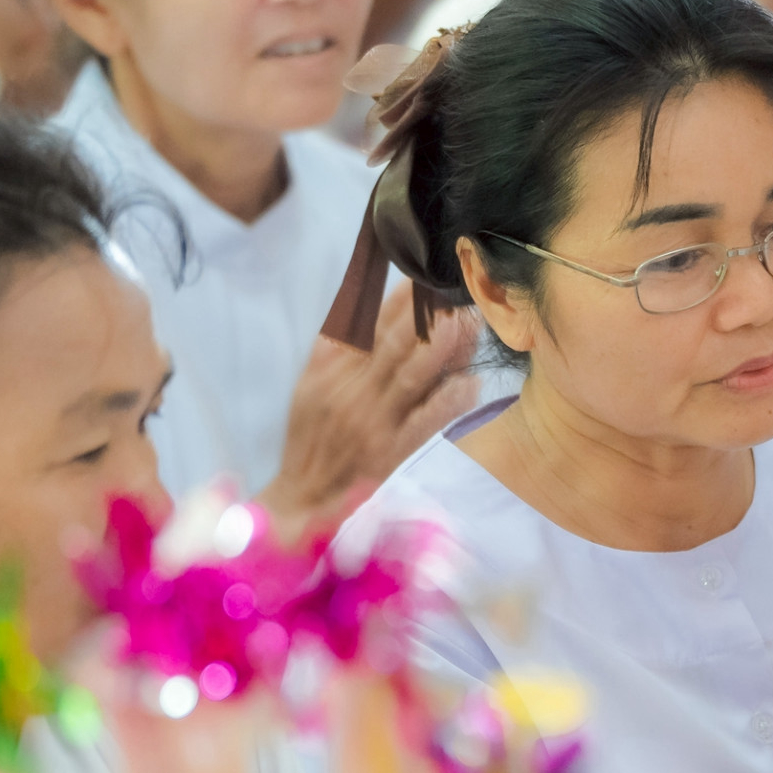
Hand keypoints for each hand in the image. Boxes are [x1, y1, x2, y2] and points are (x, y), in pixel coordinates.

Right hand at [262, 287, 477, 534]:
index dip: (401, 298)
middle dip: (430, 314)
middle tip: (461, 289)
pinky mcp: (391, 453)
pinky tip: (471, 382)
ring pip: (413, 375)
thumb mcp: (309, 385)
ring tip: (471, 322)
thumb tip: (361, 301)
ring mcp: (373, 422)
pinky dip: (448, 400)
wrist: (301, 498)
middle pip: (397, 343)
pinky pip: (424, 422)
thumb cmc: (309, 439)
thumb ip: (334, 344)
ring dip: (445, 347)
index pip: (369, 323)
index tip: (427, 274)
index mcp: (332, 370)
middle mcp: (352, 391)